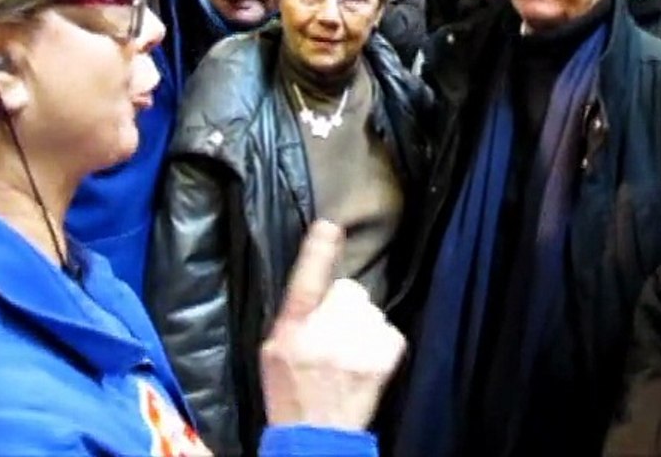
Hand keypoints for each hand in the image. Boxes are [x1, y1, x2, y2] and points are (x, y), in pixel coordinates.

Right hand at [260, 220, 406, 429]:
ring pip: (370, 310)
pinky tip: (364, 364)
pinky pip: (388, 330)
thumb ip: (293, 316)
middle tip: (333, 338)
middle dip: (345, 307)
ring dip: (362, 327)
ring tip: (347, 356)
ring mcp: (359, 344)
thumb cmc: (291, 391)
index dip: (319, 251)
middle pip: (350, 290)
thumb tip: (314, 280)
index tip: (329, 225)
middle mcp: (326, 332)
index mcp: (293, 327)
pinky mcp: (385, 355)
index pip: (306, 281)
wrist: (317, 435)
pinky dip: (380, 344)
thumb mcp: (272, 350)